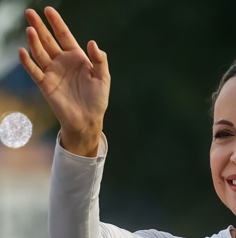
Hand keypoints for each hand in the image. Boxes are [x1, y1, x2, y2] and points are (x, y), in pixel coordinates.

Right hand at [19, 7, 109, 156]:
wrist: (88, 120)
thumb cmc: (97, 99)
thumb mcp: (103, 78)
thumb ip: (100, 60)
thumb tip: (92, 43)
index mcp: (76, 57)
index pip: (64, 35)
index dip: (57, 23)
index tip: (49, 10)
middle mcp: (62, 62)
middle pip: (48, 40)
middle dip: (39, 27)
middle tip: (30, 12)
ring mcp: (52, 72)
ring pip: (40, 53)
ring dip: (34, 42)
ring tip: (30, 30)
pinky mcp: (45, 84)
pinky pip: (34, 71)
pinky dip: (28, 62)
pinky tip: (23, 51)